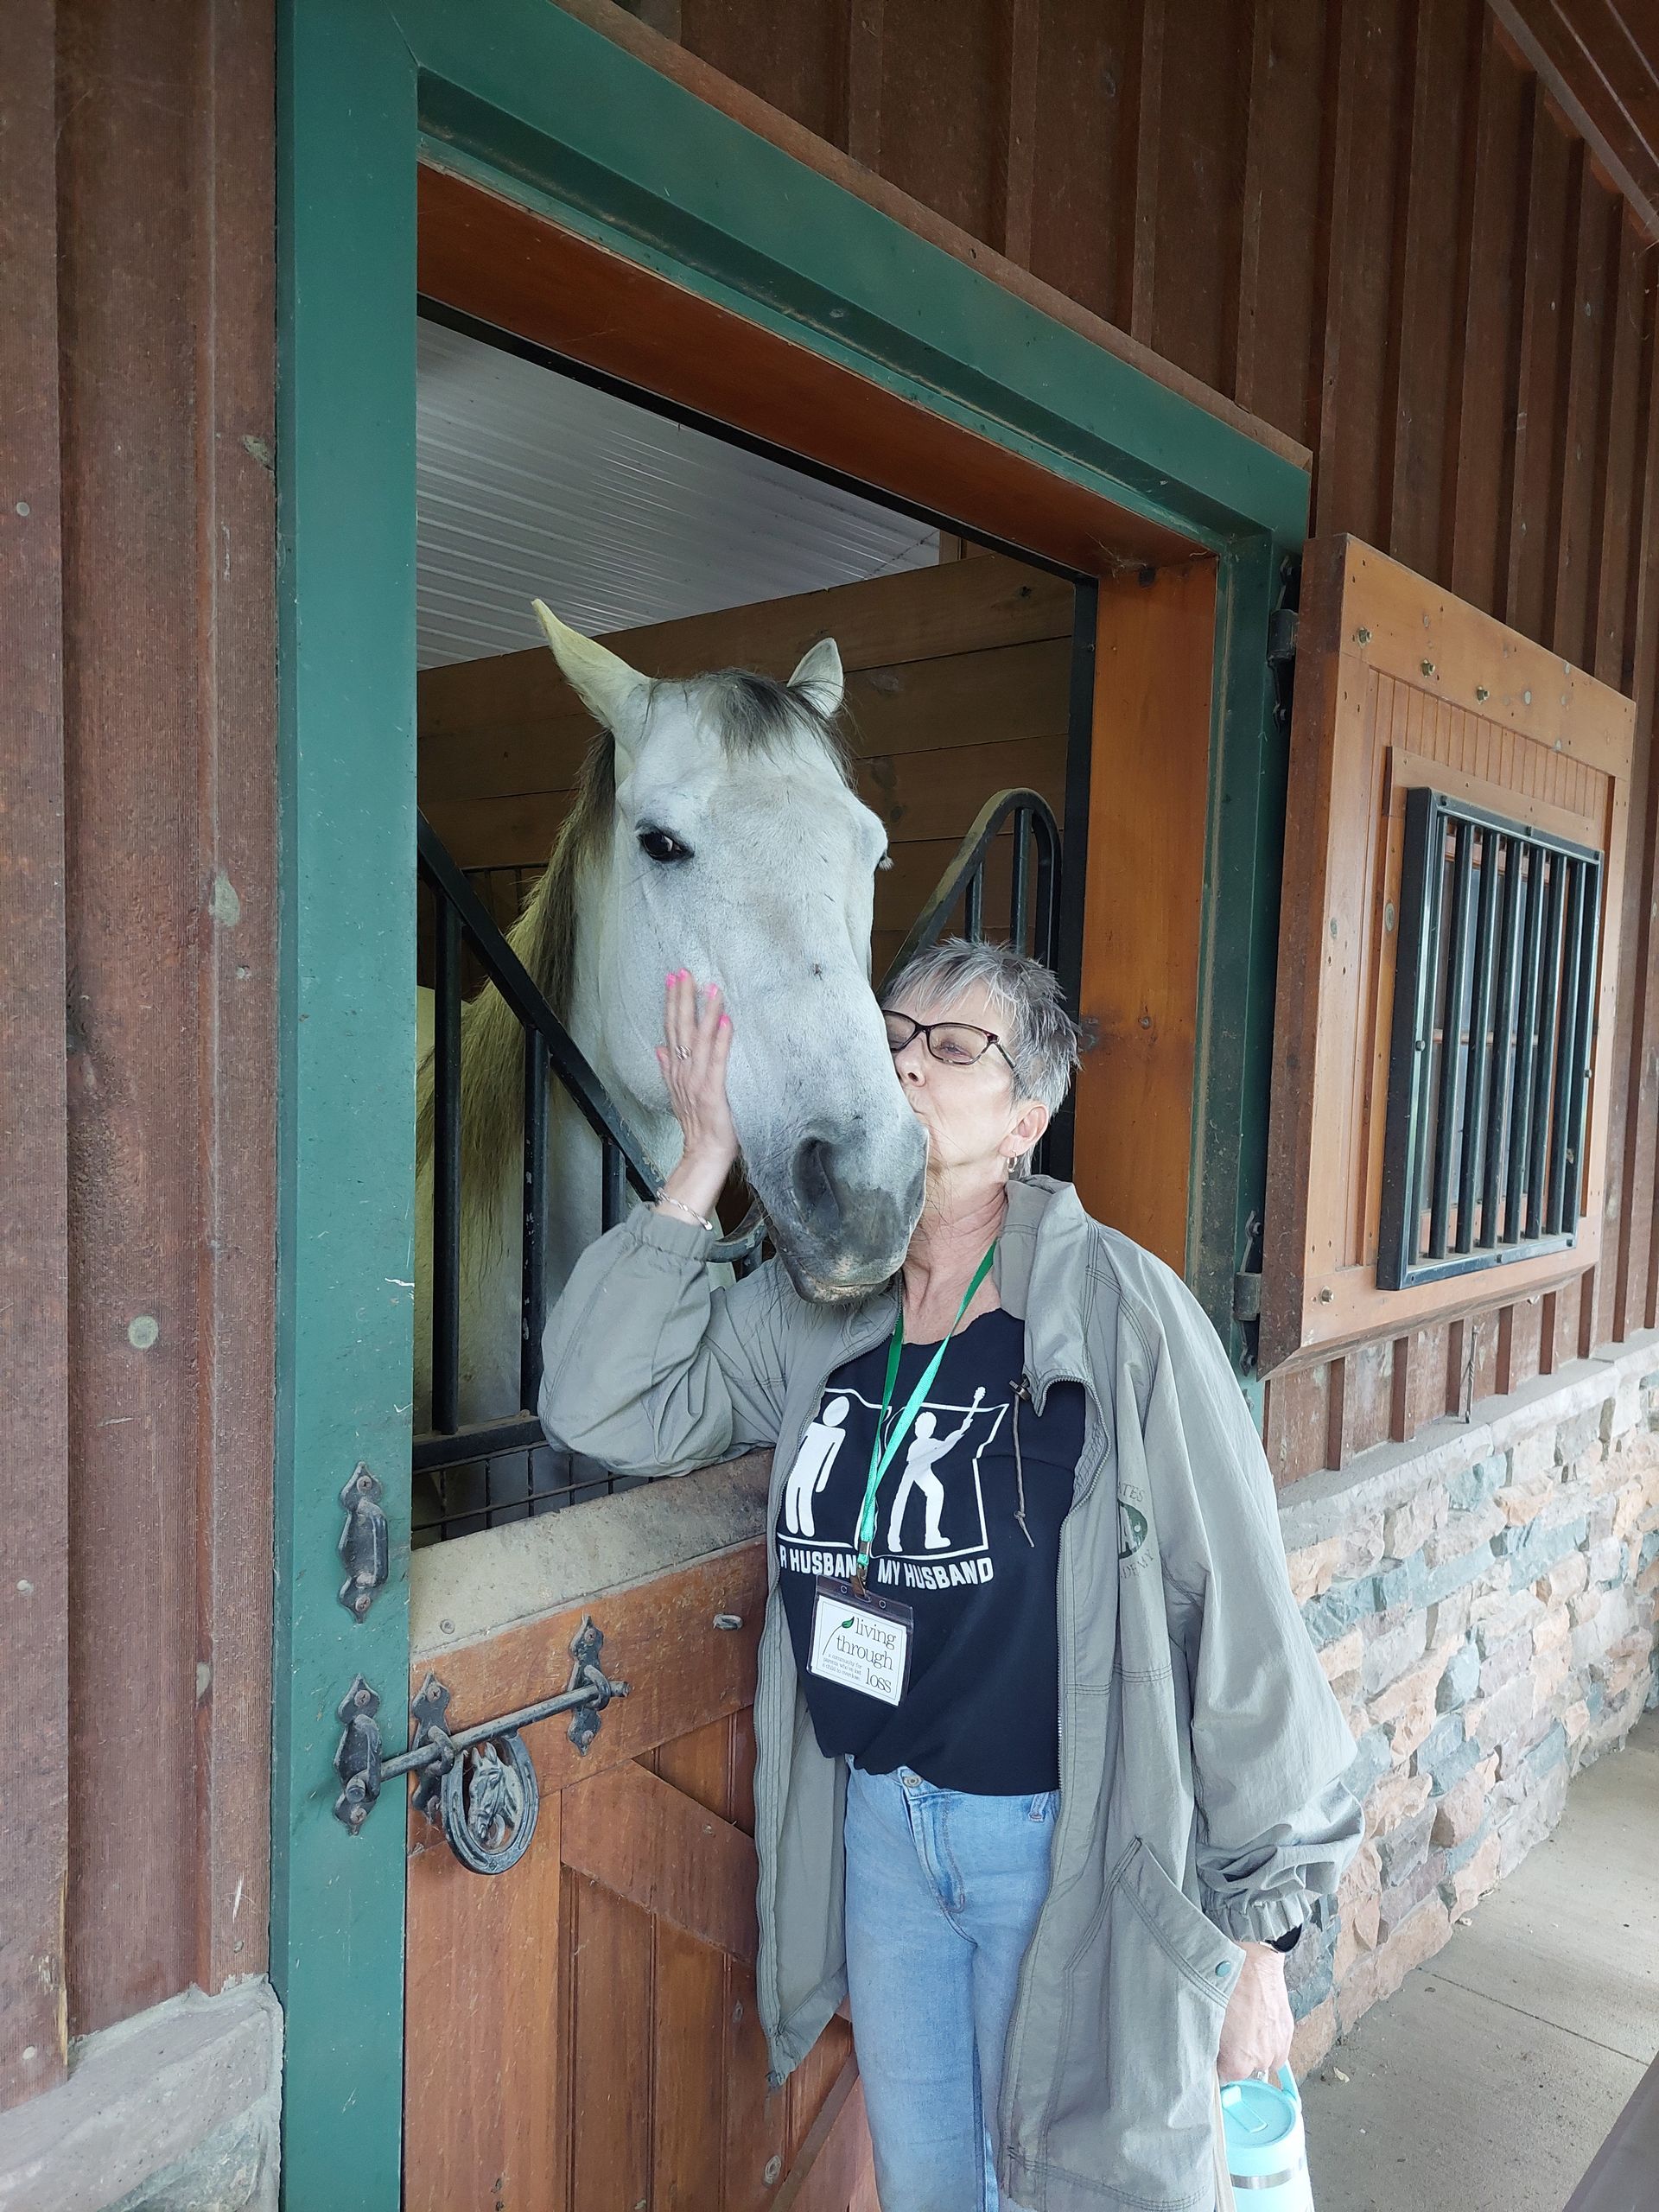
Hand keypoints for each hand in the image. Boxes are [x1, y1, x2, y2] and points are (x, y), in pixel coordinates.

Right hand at [655, 970, 738, 1220]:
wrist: (704, 1154)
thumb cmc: (699, 1126)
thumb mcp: (679, 1094)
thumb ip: (669, 1070)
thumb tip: (659, 1048)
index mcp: (676, 1071)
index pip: (671, 1030)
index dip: (671, 1003)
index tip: (673, 979)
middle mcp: (683, 1072)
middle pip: (680, 1028)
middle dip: (682, 998)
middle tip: (684, 971)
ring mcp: (697, 1081)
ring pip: (697, 1039)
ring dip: (703, 1012)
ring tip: (709, 987)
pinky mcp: (713, 1092)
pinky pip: (716, 1061)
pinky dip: (720, 1040)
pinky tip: (724, 1020)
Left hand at [1215, 1944, 1292, 2082]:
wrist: (1252, 1960)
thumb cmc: (1225, 1986)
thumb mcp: (1206, 2019)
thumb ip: (1208, 2046)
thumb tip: (1206, 2054)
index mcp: (1238, 2063)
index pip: (1223, 2078)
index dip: (1216, 2063)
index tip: (1213, 2050)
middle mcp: (1261, 2061)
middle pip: (1244, 2068)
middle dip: (1235, 2054)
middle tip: (1226, 2030)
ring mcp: (1278, 2047)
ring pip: (1262, 2058)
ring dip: (1254, 2047)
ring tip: (1243, 2021)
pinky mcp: (1288, 2031)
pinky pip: (1276, 2044)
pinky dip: (1268, 2036)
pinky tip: (1257, 2017)